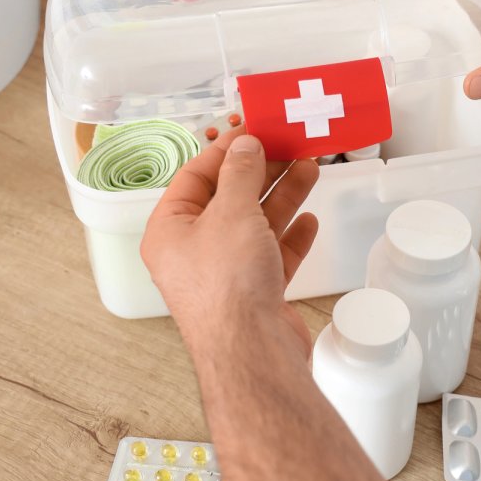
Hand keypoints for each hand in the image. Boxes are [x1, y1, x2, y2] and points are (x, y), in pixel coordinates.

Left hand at [141, 129, 319, 355]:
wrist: (252, 352)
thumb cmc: (227, 283)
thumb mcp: (231, 211)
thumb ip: (240, 173)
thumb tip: (245, 146)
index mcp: (169, 231)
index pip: (195, 177)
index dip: (226, 151)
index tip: (255, 129)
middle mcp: (192, 252)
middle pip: (229, 199)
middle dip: (262, 172)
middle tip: (290, 145)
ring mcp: (225, 274)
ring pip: (255, 225)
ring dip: (283, 196)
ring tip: (310, 168)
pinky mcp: (254, 294)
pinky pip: (272, 256)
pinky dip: (291, 236)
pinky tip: (310, 219)